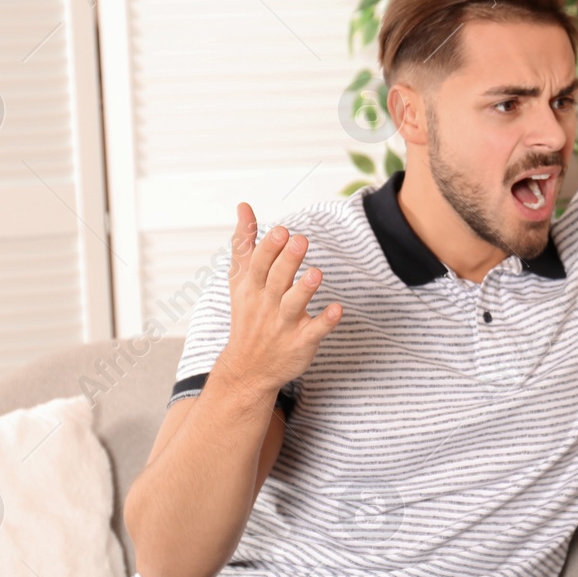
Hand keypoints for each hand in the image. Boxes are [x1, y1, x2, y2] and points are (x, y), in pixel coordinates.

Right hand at [212, 202, 341, 396]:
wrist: (247, 369)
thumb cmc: (248, 315)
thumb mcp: (240, 280)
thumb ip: (244, 243)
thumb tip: (244, 207)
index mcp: (251, 288)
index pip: (259, 265)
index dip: (269, 248)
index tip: (282, 230)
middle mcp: (266, 305)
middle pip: (276, 280)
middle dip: (288, 261)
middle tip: (301, 240)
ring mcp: (284, 325)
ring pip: (294, 305)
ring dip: (305, 289)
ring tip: (316, 273)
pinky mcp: (301, 343)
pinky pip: (314, 332)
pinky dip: (325, 321)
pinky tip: (337, 309)